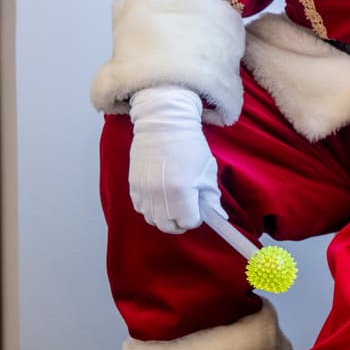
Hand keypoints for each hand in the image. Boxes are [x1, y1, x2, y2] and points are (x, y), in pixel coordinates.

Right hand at [128, 86, 225, 233]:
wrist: (164, 122)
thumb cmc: (190, 144)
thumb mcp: (207, 170)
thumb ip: (211, 196)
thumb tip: (215, 215)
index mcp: (182, 192)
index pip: (189, 222)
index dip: (197, 217)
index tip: (199, 207)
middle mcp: (160, 196)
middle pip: (168, 226)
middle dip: (180, 222)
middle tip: (187, 211)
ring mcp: (144, 191)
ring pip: (152, 220)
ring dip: (164, 217)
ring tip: (173, 204)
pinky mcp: (133, 185)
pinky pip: (140, 208)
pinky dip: (150, 208)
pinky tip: (159, 197)